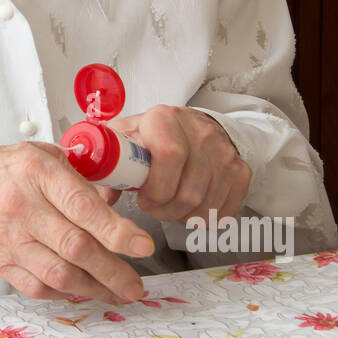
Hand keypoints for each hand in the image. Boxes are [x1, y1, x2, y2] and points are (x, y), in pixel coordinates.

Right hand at [0, 142, 154, 303]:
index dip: (116, 230)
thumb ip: (79, 176)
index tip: (142, 245)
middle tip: (136, 285)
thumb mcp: (40, 155)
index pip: (82, 206)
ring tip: (118, 293)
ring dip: (95, 288)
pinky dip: (66, 293)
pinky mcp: (0, 263)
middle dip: (113, 271)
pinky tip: (84, 290)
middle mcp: (22, 207)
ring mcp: (9, 239)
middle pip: (75, 247)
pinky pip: (38, 287)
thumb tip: (114, 201)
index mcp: (36, 172)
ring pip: (59, 274)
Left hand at [107, 106, 250, 223]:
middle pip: (188, 191)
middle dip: (165, 210)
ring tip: (170, 206)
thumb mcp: (126, 138)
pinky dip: (205, 218)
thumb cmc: (153, 135)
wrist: (193, 125)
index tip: (144, 199)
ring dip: (183, 217)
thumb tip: (97, 199)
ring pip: (206, 206)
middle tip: (154, 207)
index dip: (155, 188)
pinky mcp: (240, 170)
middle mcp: (200, 132)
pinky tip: (191, 207)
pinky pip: (224, 210)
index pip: (169, 156)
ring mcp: (224, 152)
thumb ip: (108, 165)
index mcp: (164, 120)